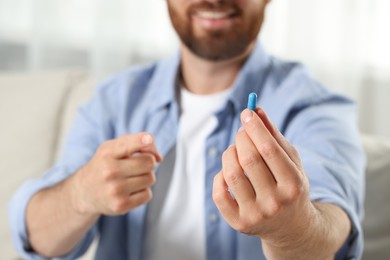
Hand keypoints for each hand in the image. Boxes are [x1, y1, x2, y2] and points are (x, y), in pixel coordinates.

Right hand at [72, 132, 161, 215]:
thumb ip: (136, 143)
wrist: (84, 192)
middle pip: (149, 162)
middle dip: (147, 163)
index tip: (149, 139)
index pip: (128, 144)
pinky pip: (147, 194)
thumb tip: (159, 158)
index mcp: (107, 153)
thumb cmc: (105, 166)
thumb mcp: (112, 148)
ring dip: (145, 178)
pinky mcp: (121, 205)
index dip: (142, 140)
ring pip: (150, 178)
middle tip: (135, 166)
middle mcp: (110, 171)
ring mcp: (115, 189)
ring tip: (129, 179)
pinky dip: (142, 192)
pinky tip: (128, 191)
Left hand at [213, 108, 315, 248]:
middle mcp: (275, 202)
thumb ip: (275, 136)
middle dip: (241, 138)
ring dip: (229, 153)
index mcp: (293, 184)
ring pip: (231, 173)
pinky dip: (219, 175)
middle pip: (248, 159)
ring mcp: (256, 215)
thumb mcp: (291, 162)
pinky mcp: (239, 223)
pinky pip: (219, 192)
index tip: (247, 112)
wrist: (291, 227)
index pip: (268, 149)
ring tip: (235, 150)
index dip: (255, 127)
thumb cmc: (290, 186)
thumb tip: (256, 110)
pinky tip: (228, 171)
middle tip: (242, 131)